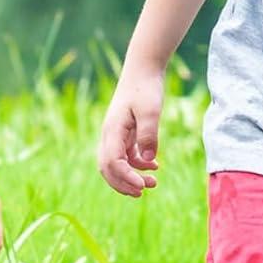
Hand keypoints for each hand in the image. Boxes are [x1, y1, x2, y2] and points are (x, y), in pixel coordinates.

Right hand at [98, 66, 164, 196]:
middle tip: (143, 192)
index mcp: (112, 131)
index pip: (112, 163)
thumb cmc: (146, 88)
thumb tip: (149, 159)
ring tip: (152, 184)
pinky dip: (137, 165)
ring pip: (115, 164)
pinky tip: (154, 165)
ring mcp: (115, 134)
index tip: (143, 186)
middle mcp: (109, 135)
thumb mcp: (150, 110)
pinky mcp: (124, 132)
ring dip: (130, 177)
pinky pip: (126, 155)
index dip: (125, 178)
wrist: (142, 69)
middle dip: (123, 184)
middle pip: (107, 168)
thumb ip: (148, 134)